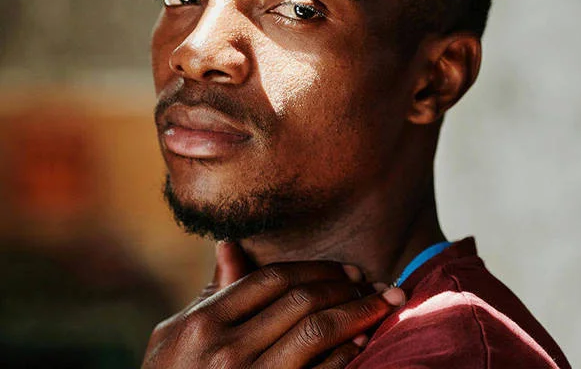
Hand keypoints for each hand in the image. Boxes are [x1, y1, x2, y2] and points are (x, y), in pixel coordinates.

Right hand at [142, 243, 404, 368]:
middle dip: (346, 288)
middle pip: (301, 301)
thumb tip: (230, 243)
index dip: (318, 270)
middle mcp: (227, 350)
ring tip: (382, 307)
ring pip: (316, 332)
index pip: (274, 279)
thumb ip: (213, 292)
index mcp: (205, 321)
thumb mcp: (180, 335)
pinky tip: (362, 345)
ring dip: (357, 315)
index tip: (347, 271)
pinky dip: (346, 356)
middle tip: (374, 285)